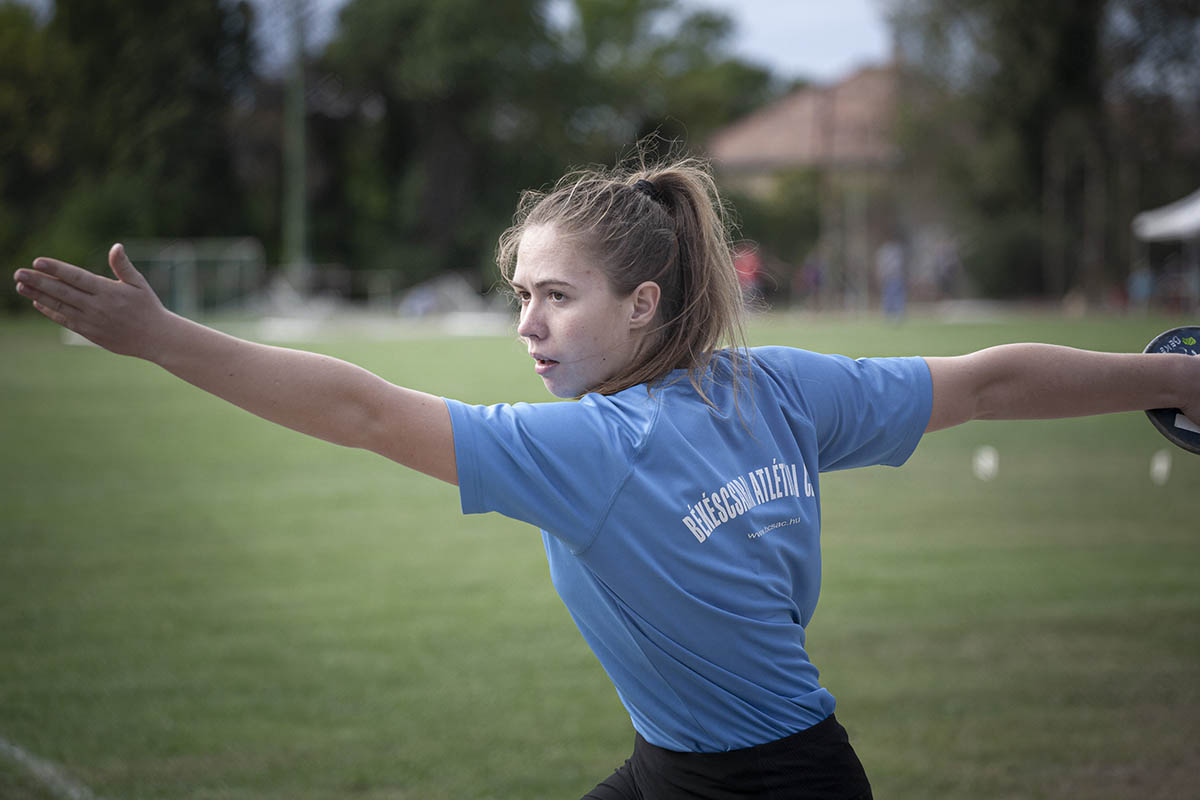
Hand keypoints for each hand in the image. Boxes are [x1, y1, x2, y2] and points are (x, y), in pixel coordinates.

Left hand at [14, 243, 169, 359]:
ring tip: (20, 286)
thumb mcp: (139, 284)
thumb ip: (123, 266)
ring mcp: (91, 320)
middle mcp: (97, 306)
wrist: (156, 338)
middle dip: (38, 282)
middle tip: (18, 273)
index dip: (56, 269)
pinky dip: (49, 311)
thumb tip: (116, 246)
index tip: (37, 262)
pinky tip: (37, 302)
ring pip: (59, 306)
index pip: (77, 277)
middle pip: (62, 291)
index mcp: (109, 291)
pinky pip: (65, 320)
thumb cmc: (148, 307)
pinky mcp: (89, 332)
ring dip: (38, 295)